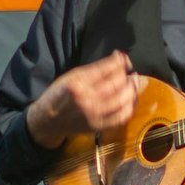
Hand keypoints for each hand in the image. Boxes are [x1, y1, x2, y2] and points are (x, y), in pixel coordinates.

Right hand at [27, 53, 142, 148]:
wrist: (49, 121)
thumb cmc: (59, 94)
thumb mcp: (72, 76)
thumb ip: (96, 68)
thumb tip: (118, 57)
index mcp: (77, 84)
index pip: (105, 70)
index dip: (119, 63)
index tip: (125, 59)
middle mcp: (87, 100)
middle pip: (116, 85)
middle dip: (128, 76)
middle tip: (132, 72)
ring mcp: (94, 115)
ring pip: (123, 101)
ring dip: (133, 90)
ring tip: (134, 84)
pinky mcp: (99, 126)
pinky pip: (121, 117)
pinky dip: (130, 107)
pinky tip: (131, 99)